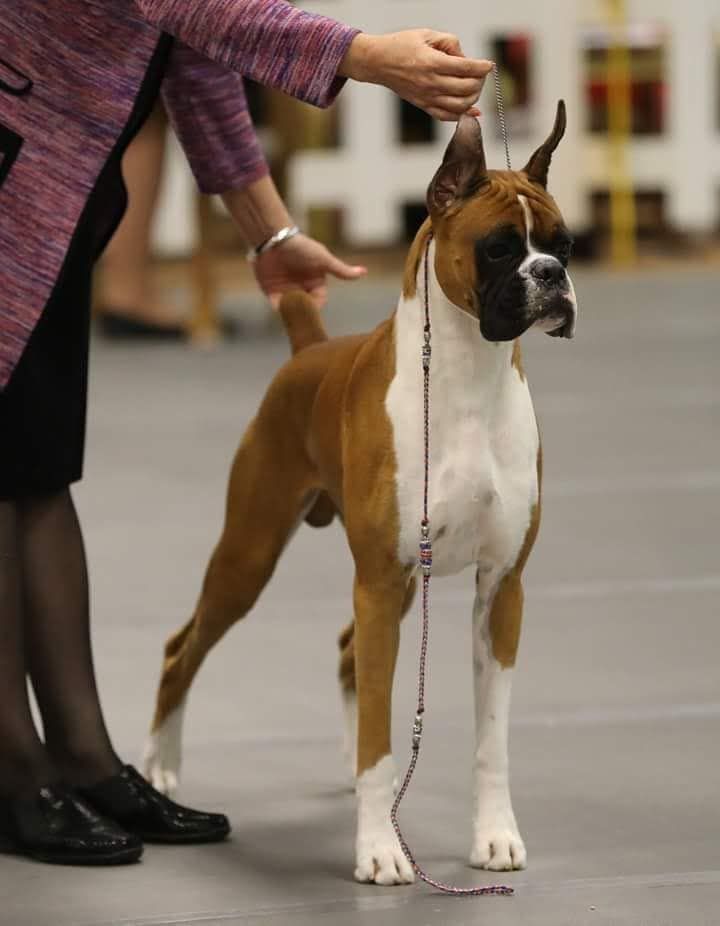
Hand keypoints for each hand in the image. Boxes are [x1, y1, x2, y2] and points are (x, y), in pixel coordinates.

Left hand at [253, 234, 366, 308]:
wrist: (275, 239)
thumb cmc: (302, 247)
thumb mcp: (324, 259)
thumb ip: (341, 270)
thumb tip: (364, 272)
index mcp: (316, 283)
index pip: (319, 300)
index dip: (317, 306)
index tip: (313, 309)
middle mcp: (302, 288)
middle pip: (306, 307)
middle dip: (304, 311)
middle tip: (302, 313)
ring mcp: (287, 290)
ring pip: (292, 308)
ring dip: (292, 311)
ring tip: (291, 312)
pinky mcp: (271, 291)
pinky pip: (276, 305)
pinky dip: (279, 309)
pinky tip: (281, 308)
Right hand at [339, 30, 492, 120]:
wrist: (378, 62)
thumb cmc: (401, 45)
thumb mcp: (427, 34)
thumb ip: (450, 43)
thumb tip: (466, 58)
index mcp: (433, 63)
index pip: (467, 68)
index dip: (483, 67)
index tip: (489, 65)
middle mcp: (431, 83)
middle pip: (467, 88)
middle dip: (480, 81)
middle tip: (480, 74)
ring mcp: (427, 97)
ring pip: (460, 106)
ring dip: (473, 98)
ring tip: (474, 87)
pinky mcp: (423, 106)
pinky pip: (446, 116)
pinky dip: (461, 115)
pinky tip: (471, 109)